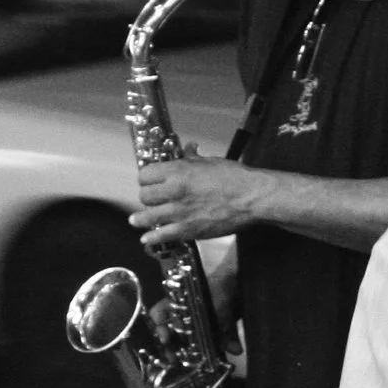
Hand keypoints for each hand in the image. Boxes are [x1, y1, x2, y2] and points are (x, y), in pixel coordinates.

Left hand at [133, 150, 260, 245]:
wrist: (251, 198)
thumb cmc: (235, 177)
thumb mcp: (210, 161)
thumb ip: (193, 157)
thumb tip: (188, 149)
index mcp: (178, 171)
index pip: (145, 174)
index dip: (146, 177)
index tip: (148, 180)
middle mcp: (173, 191)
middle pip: (144, 195)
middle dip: (146, 196)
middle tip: (150, 199)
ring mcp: (179, 212)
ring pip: (147, 216)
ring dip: (140, 218)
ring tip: (136, 220)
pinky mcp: (188, 230)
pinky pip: (162, 235)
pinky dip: (152, 238)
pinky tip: (147, 238)